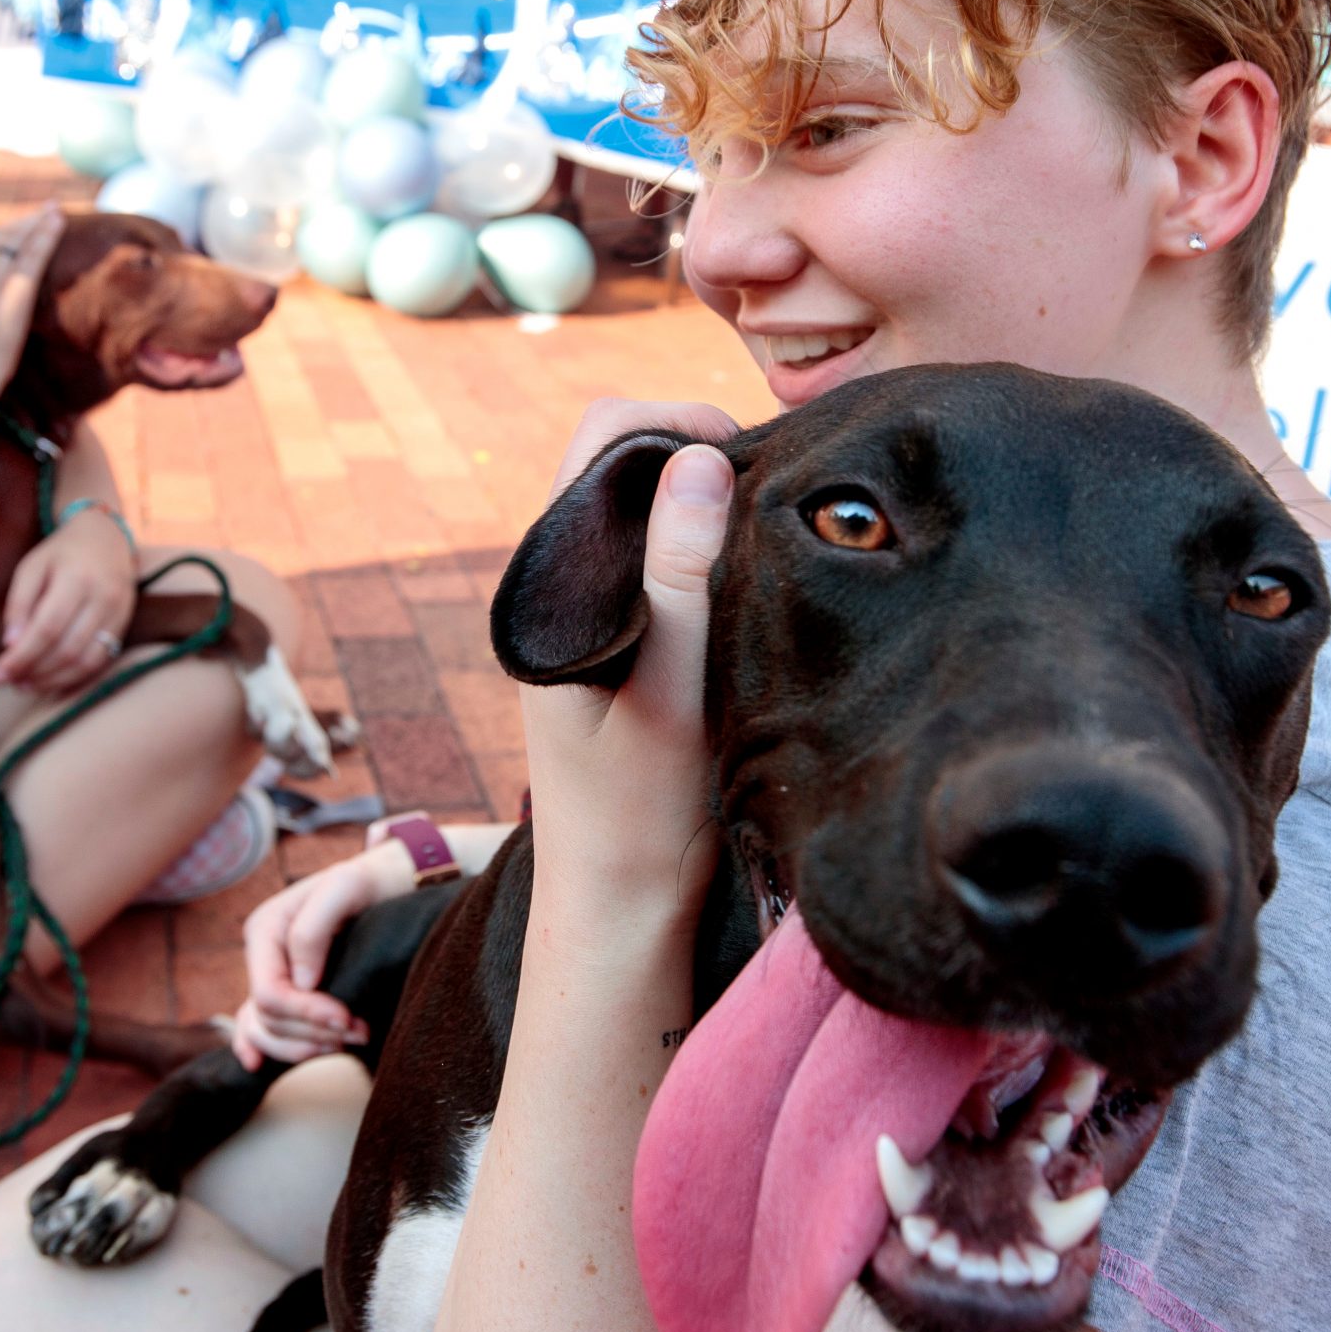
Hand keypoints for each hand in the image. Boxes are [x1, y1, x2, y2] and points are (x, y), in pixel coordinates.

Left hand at [0, 508, 134, 693]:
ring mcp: (118, 613)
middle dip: (34, 671)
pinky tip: (51, 681)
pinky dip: (74, 677)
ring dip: (53, 680)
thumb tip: (10, 645)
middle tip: (9, 681)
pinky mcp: (124, 625)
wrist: (106, 538)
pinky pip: (100, 661)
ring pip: (85, 661)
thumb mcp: (32, 567)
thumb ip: (19, 604)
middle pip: (67, 649)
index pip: (47, 628)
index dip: (22, 656)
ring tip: (25, 685)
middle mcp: (103, 598)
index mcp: (76, 578)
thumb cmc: (61, 553)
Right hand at [228, 840, 411, 1068]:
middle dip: (314, 1032)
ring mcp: (273, 975)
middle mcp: (263, 956)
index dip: (304, 1013)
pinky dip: (261, 1047)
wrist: (386, 884)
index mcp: (265, 929)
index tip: (347, 1018)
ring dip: (305, 1045)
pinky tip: (257, 1065)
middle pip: (269, 1018)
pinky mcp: (288, 991)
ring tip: (349, 1039)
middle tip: (360, 1031)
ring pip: (266, 1031)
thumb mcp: (344, 888)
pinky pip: (258, 1027)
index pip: (269, 993)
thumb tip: (301, 982)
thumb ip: (313, 929)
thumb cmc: (367, 883)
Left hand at [521, 399, 739, 931]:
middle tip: (777, 490)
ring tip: (773, 527)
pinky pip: (659, 557)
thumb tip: (699, 461)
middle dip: (697, 450)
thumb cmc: (639, 814)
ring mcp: (592, 610)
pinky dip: (705, 544)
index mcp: (553, 582)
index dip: (676, 421)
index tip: (752, 458)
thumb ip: (682, 578)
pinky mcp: (623, 641)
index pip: (600, 437)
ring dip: (704, 499)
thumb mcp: (670, 694)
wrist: (618, 909)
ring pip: (645, 508)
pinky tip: (753, 575)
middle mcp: (562, 584)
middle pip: (622, 459)